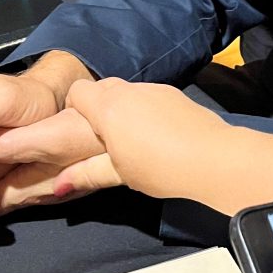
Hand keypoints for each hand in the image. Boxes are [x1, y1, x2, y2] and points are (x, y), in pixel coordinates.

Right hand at [56, 77, 223, 198]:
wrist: (213, 158)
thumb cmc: (162, 168)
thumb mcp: (120, 174)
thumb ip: (86, 174)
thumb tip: (59, 184)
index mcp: (109, 108)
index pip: (78, 91)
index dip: (74, 108)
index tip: (81, 130)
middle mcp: (130, 91)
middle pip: (102, 88)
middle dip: (97, 108)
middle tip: (105, 139)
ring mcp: (154, 90)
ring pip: (128, 92)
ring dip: (123, 109)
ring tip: (134, 140)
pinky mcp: (175, 94)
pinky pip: (149, 96)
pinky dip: (145, 109)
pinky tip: (158, 134)